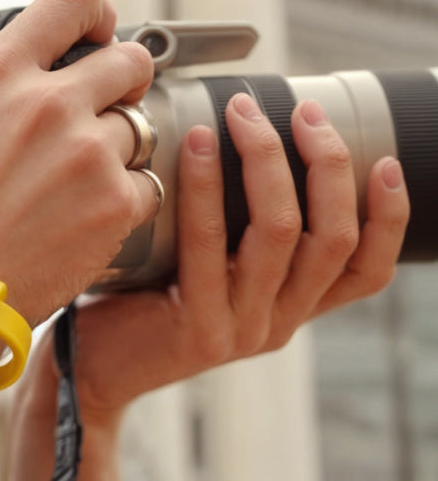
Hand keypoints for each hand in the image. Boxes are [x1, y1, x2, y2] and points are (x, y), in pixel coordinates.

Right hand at [0, 0, 157, 326]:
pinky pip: (147, 185)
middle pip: (130, 59)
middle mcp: (50, 105)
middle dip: (123, 78)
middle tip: (104, 106)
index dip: (96, 10)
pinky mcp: (112, 207)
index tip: (95, 33)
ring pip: (140, 126)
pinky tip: (86, 216)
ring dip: (117, 147)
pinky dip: (125, 199)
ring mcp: (88, 156)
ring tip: (79, 179)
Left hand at [72, 93, 409, 423]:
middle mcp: (279, 323)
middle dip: (326, 162)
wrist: (92, 371)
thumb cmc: (141, 303)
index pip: (368, 270)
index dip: (389, 215)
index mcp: (292, 309)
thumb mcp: (208, 272)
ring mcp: (243, 331)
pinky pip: (211, 246)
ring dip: (267, 160)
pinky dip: (206, 186)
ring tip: (243, 112)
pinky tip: (196, 145)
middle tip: (300, 109)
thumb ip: (240, 236)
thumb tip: (254, 143)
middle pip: (333, 237)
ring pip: (281, 232)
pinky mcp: (200, 330)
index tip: (384, 160)